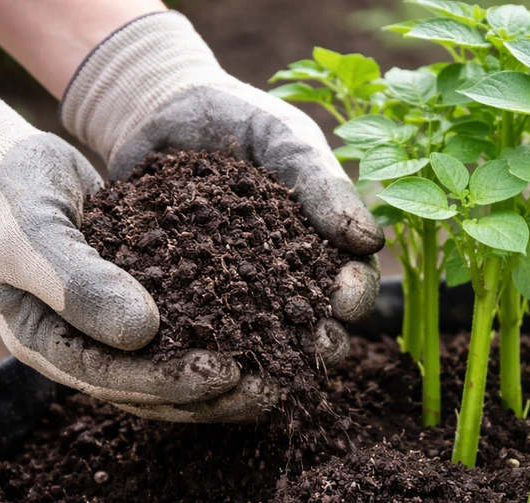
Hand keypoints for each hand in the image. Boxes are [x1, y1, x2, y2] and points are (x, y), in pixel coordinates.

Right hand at [0, 57, 241, 407]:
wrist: (3, 168)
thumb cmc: (4, 197)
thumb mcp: (30, 234)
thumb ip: (76, 282)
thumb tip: (143, 333)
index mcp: (49, 346)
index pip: (116, 381)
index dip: (173, 383)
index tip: (227, 373)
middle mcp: (85, 350)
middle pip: (153, 392)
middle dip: (212, 395)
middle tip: (271, 388)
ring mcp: (112, 333)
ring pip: (175, 370)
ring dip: (226, 380)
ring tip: (281, 375)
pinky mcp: (143, 306)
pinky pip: (187, 330)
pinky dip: (226, 334)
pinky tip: (271, 330)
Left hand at [61, 11, 383, 421]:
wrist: (159, 110)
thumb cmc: (239, 119)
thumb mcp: (286, 141)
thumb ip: (324, 185)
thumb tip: (370, 240)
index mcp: (321, 247)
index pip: (351, 280)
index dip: (356, 293)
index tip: (346, 297)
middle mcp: (283, 281)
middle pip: (313, 322)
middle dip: (321, 338)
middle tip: (317, 346)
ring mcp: (232, 295)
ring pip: (258, 338)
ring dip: (268, 357)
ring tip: (268, 367)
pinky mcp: (180, 300)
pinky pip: (194, 329)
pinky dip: (200, 344)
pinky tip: (196, 353)